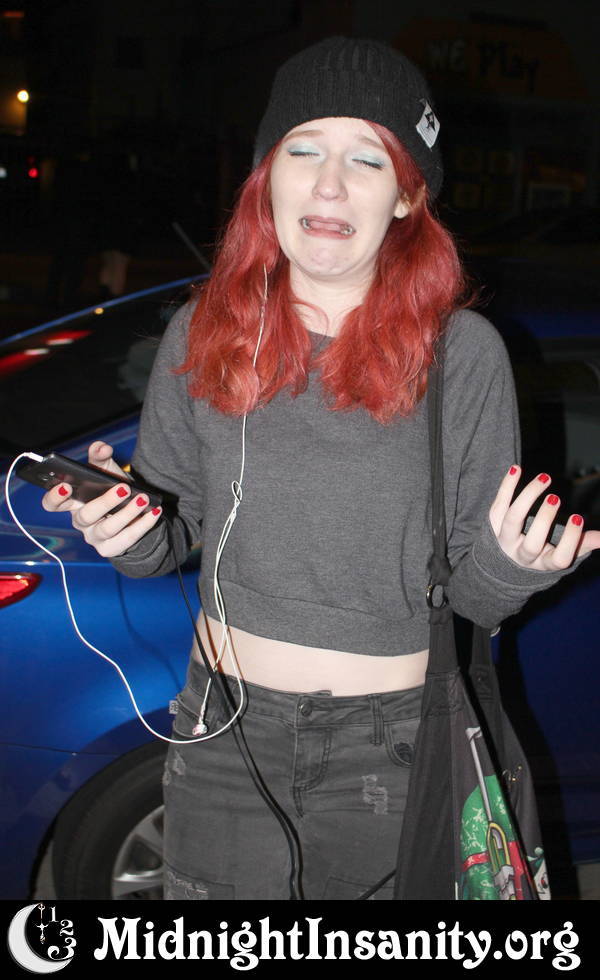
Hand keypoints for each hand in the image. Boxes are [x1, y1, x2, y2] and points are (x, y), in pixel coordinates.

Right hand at [41, 441, 161, 557]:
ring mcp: (95, 537)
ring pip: (108, 528)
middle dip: (105, 502)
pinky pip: (127, 539)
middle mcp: (80, 522)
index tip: (65, 486)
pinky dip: (142, 525)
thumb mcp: (105, 471)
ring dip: (128, 513)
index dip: (54, 497)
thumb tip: (102, 447)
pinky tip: (153, 511)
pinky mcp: (111, 548)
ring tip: (143, 499)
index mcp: (72, 503)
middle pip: (86, 515)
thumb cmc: (112, 490)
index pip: (52, 504)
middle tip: (124, 488)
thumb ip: (100, 456)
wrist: (133, 515)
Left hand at [489, 465, 599, 570]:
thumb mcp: (562, 552)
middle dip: (544, 520)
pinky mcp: (493, 524)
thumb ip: (583, 543)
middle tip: (555, 498)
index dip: (570, 540)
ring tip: (545, 479)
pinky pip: (498, 504)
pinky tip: (517, 468)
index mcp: (544, 563)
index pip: (559, 559)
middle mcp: (523, 554)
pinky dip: (507, 485)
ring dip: (527, 497)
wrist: (504, 557)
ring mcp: (505, 540)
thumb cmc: (543, 551)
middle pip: (532, 543)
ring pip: (512, 520)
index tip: (578, 517)